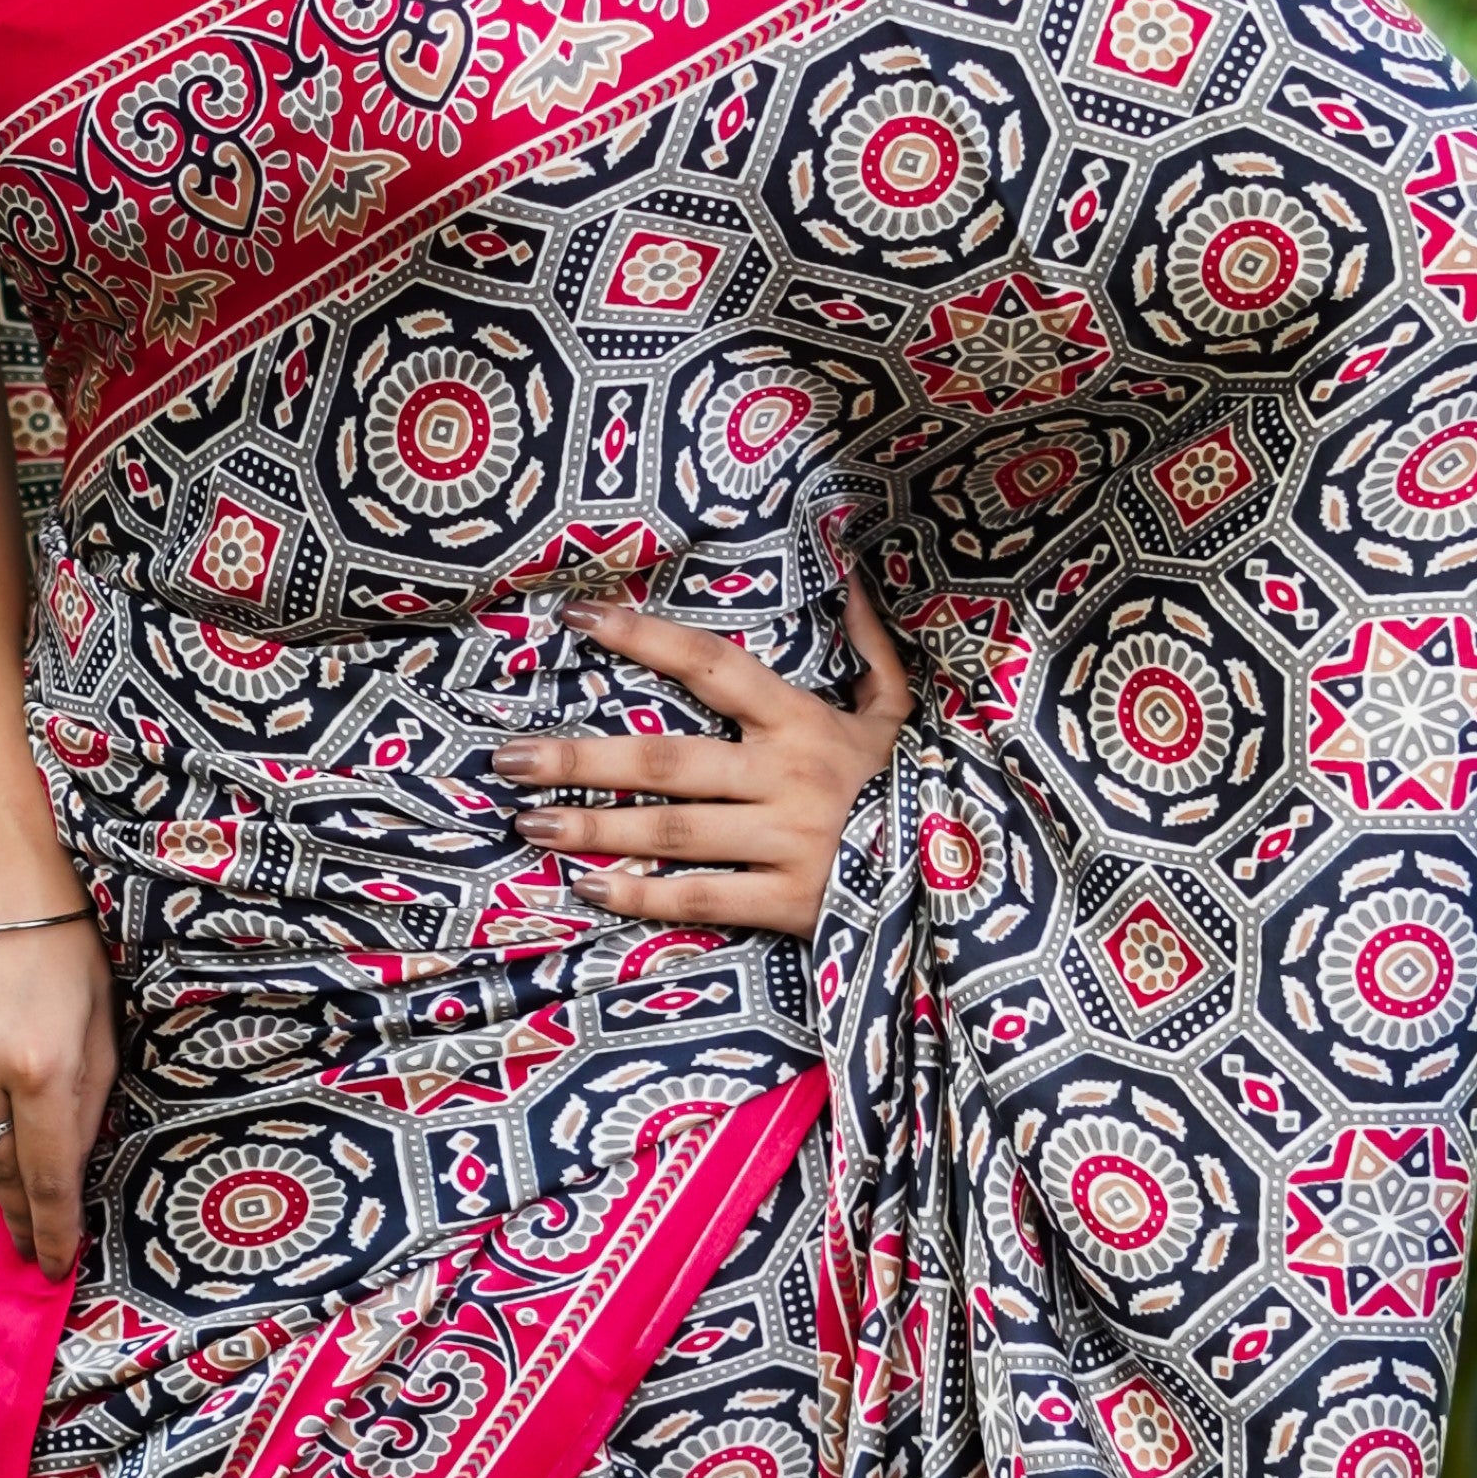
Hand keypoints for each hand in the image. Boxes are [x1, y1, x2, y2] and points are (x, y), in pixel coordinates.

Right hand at [0, 885, 116, 1275]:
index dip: (51, 1228)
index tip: (53, 1265)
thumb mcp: (97, 1019)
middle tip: (28, 1231)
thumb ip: (85, 1099)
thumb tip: (67, 1174)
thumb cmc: (59, 938)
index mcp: (42, 1061)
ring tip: (0, 1132)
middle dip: (16, 1204)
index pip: (47, 1174)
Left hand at [492, 588, 913, 936]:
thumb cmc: (918, 786)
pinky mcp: (793, 902)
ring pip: (672, 832)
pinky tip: (587, 887)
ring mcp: (790, 841)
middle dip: (580, 758)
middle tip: (505, 757)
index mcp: (804, 720)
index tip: (574, 616)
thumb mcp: (898, 712)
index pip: (711, 663)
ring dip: (592, 827)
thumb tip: (853, 574)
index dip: (642, 636)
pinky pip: (703, 899)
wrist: (970, 878)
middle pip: (666, 760)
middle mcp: (789, 775)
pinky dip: (641, 896)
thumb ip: (869, 645)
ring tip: (526, 822)